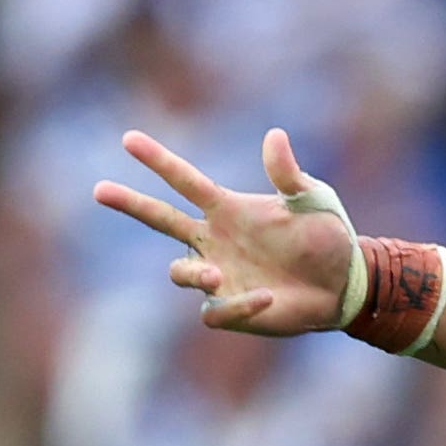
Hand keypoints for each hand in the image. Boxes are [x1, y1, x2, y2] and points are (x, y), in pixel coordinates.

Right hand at [96, 127, 363, 336]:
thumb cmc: (326, 236)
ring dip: (191, 272)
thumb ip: (289, 173)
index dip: (157, 160)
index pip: (183, 180)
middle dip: (130, 204)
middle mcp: (213, 240)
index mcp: (226, 209)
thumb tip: (275, 135)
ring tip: (214, 274)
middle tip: (99, 188)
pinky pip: (216, 309)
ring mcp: (219, 275)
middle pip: (160, 220)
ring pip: (180, 272)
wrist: (345, 283)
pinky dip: (236, 306)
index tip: (129, 138)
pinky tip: (266, 298)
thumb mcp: (313, 199)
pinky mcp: (232, 307)